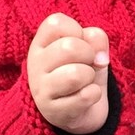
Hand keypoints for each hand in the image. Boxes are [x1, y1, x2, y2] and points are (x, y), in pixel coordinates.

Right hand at [27, 13, 109, 133]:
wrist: (80, 111)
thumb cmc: (82, 70)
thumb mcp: (90, 48)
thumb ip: (96, 39)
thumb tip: (100, 57)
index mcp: (40, 44)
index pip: (55, 23)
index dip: (76, 29)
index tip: (78, 42)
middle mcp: (35, 65)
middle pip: (69, 47)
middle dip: (89, 54)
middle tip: (87, 64)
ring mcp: (41, 90)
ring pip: (76, 74)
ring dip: (90, 76)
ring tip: (85, 81)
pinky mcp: (54, 112)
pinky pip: (86, 96)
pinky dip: (94, 94)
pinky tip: (86, 97)